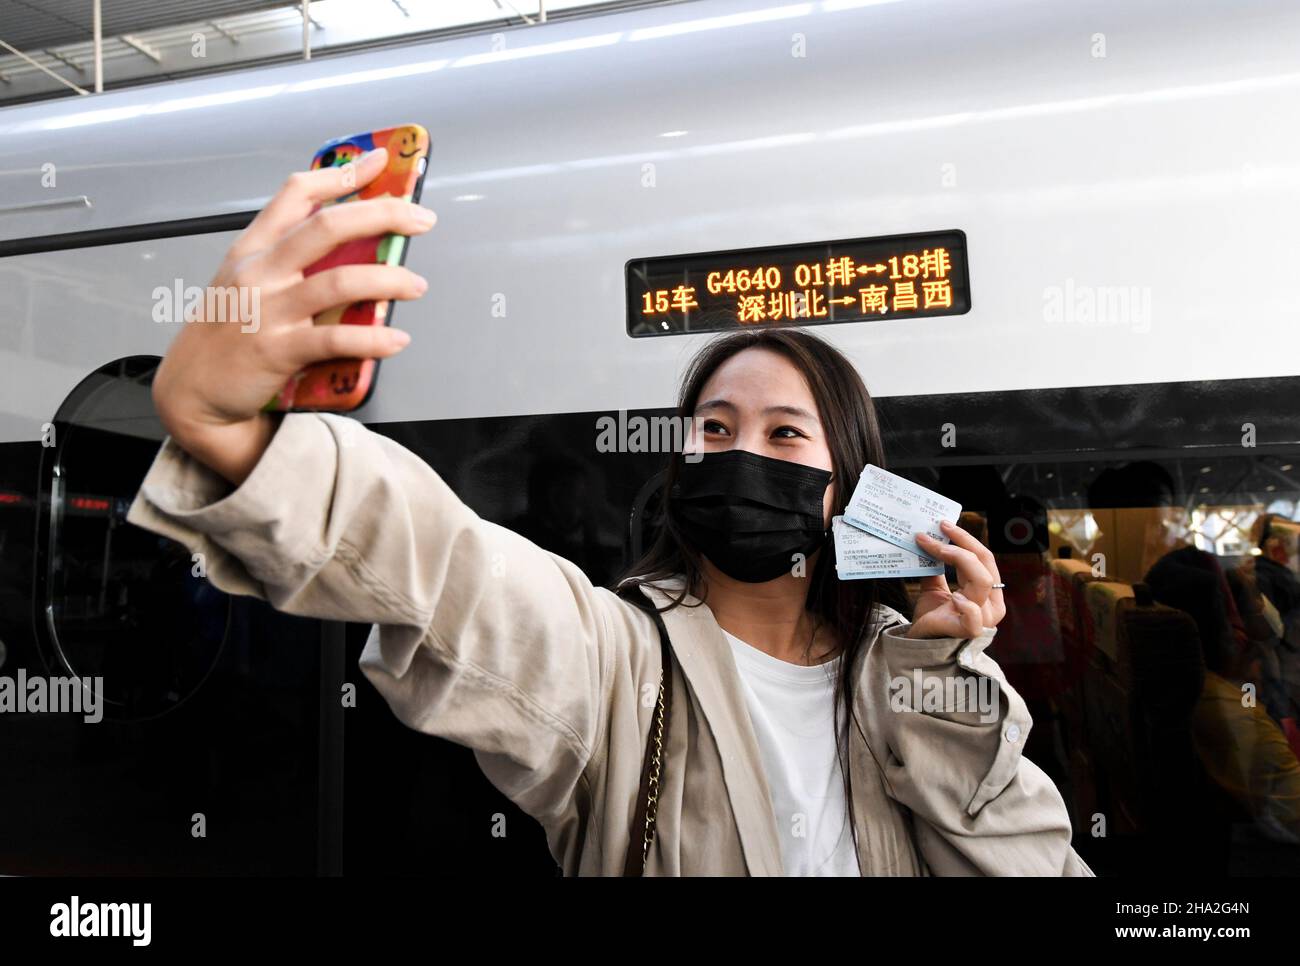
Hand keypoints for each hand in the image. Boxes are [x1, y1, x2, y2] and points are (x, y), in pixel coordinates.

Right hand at [151, 147, 435, 483]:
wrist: (192, 390)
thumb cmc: (226, 334)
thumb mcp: (244, 281)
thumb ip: (287, 256)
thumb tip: (347, 240)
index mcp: (253, 250)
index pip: (296, 195)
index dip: (341, 175)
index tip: (377, 162)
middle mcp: (260, 273)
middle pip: (326, 228)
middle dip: (380, 215)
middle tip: (420, 219)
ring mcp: (269, 311)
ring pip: (339, 282)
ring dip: (387, 280)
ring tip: (416, 285)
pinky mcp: (278, 351)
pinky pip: (335, 339)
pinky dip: (372, 338)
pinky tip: (396, 339)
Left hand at [906, 519, 1005, 639]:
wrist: (921, 644)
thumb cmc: (933, 617)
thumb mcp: (934, 587)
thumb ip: (935, 567)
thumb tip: (926, 539)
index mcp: (987, 591)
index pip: (984, 558)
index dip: (966, 539)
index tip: (942, 525)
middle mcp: (991, 604)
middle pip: (985, 564)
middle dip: (962, 542)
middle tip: (937, 529)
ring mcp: (983, 619)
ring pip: (982, 581)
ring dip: (957, 559)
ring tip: (934, 549)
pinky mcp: (968, 632)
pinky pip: (974, 617)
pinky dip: (966, 605)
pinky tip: (954, 597)